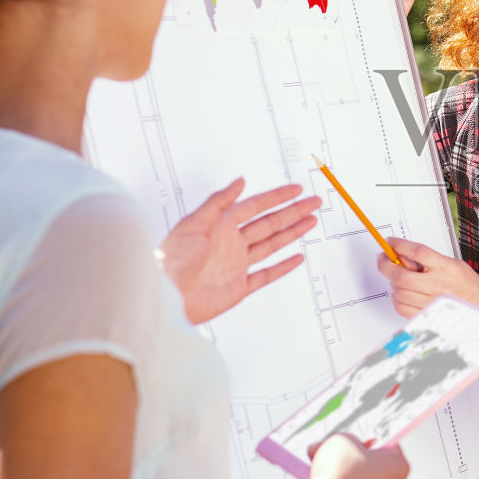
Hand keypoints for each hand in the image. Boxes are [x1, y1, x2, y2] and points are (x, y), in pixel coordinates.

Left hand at [158, 179, 320, 323]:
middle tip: (313, 202)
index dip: (277, 197)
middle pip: (270, 223)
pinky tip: (296, 258)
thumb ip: (218, 202)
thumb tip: (239, 181)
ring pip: (272, 244)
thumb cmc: (170, 260)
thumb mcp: (192, 223)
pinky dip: (283, 267)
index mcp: (220, 225)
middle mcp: (231, 243)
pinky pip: (267, 274)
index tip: (296, 190)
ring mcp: (237, 264)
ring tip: (311, 221)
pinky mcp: (239, 286)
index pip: (256, 206)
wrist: (165, 297)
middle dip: (293, 211)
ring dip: (292, 233)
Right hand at [300, 435, 409, 478]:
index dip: (371, 444)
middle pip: (379, 473)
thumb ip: (345, 441)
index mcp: (398, 466)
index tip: (358, 444)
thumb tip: (337, 447)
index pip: (390, 448)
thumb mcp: (341, 440)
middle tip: (339, 462)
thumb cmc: (338, 474)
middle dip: (359, 467)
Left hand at [375, 237, 478, 316]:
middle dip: (386, 265)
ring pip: (399, 292)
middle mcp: (440, 285)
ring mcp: (432, 302)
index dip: (400, 245)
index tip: (390, 243)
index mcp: (447, 268)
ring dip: (392, 282)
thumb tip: (399, 254)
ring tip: (396, 277)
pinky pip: (401, 307)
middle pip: (403, 275)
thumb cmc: (464, 282)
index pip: (418, 252)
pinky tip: (400, 292)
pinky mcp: (427, 315)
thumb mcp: (449, 262)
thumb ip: (426, 259)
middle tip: (383, 260)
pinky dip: (396, 299)